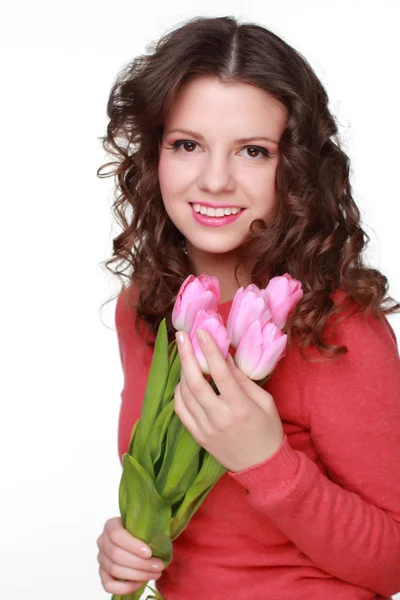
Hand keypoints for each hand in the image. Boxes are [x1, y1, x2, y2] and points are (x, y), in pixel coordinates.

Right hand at [96, 516, 165, 594]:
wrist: (138, 541)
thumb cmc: (142, 532)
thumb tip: (162, 541)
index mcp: (111, 525)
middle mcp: (103, 541)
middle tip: (159, 566)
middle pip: (116, 555)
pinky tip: (140, 583)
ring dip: (137, 575)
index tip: (149, 553)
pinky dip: (125, 587)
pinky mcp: (103, 574)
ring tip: (155, 573)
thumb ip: (150, 529)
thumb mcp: (145, 526)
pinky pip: (109, 585)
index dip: (132, 545)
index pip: (116, 535)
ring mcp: (101, 559)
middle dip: (140, 563)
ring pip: (115, 570)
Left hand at [174, 330, 283, 471]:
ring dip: (182, 372)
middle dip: (186, 356)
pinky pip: (181, 411)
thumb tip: (225, 357)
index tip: (201, 332)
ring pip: (185, 395)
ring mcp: (206, 429)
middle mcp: (220, 418)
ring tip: (185, 356)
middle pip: (195, 382)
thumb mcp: (264, 401)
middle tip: (181, 336)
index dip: (209, 350)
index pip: (220, 373)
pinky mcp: (198, 437)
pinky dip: (178, 393)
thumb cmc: (268, 430)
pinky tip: (183, 381)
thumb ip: (243, 380)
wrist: (262, 467)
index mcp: (240, 407)